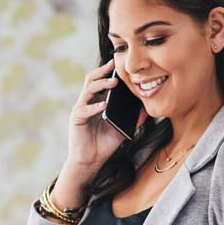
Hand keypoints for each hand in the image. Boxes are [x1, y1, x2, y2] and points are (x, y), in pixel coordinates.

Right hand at [65, 59, 148, 175]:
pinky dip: (94, 107)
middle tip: (115, 66)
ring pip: (87, 90)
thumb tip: (147, 110)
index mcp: (97, 102)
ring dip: (100, 85)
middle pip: (92, 80)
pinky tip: (104, 106)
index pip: (101, 81)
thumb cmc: (104, 145)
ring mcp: (80, 109)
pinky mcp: (76, 120)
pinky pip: (84, 110)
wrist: (90, 161)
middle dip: (103, 71)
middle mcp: (87, 102)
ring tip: (113, 83)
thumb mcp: (122, 129)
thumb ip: (133, 120)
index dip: (109, 72)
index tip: (120, 63)